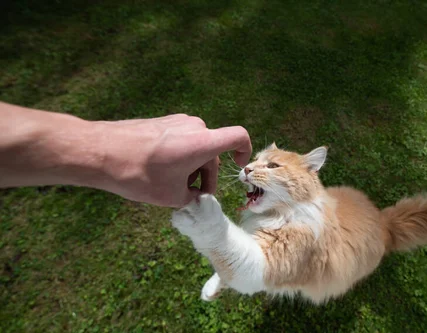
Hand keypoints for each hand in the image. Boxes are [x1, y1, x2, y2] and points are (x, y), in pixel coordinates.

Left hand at [93, 114, 251, 206]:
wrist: (100, 151)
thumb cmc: (139, 174)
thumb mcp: (171, 196)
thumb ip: (192, 198)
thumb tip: (194, 196)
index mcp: (203, 142)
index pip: (239, 137)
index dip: (244, 152)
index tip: (237, 166)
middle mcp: (194, 126)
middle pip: (213, 151)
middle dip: (206, 175)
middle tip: (191, 196)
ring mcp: (176, 121)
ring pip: (196, 147)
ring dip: (192, 168)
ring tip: (171, 188)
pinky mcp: (161, 122)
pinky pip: (181, 140)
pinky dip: (179, 158)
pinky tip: (159, 174)